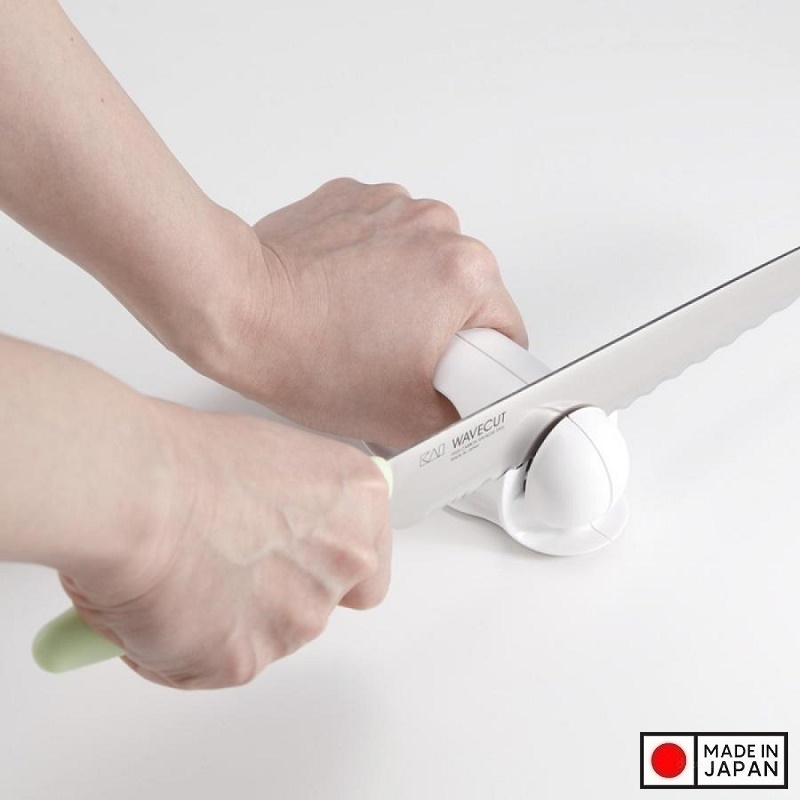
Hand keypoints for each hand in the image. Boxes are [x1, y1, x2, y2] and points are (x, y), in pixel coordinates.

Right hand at [59, 399, 390, 689]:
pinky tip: (157, 606)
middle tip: (223, 567)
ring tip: (180, 577)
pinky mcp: (246, 661)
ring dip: (231, 621)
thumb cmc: (188, 457)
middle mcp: (343, 563)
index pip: (369, 560)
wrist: (137, 492)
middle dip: (276, 593)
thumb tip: (269, 530)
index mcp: (357, 501)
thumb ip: (293, 505)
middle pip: (320, 600)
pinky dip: (185, 647)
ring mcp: (299, 618)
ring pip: (269, 636)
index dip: (331, 566)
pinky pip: (216, 664)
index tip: (302, 562)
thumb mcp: (268, 457)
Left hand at [207, 178, 526, 448]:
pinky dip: (372, 267)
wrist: (232, 307)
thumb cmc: (302, 352)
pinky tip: (341, 295)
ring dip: (407, 296)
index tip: (446, 376)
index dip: (477, 368)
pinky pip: (387, 241)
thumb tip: (474, 421)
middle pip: (467, 297)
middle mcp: (438, 226)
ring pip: (426, 267)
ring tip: (359, 324)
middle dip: (439, 331)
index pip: (506, 333)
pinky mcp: (358, 198)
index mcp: (465, 274)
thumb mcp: (400, 419)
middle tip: (392, 358)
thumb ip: (459, 424)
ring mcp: (395, 205)